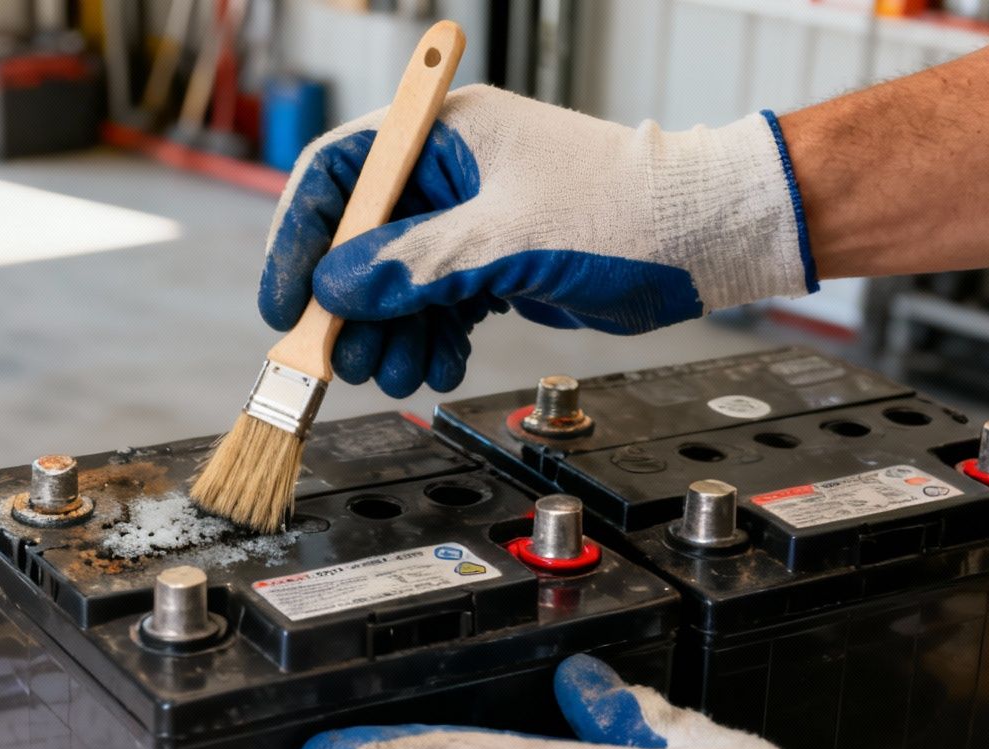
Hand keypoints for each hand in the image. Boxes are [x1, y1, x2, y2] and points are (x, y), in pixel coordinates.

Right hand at [259, 85, 817, 396]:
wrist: (701, 240)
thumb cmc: (623, 211)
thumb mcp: (507, 241)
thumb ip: (417, 266)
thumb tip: (337, 290)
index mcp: (443, 135)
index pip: (340, 176)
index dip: (302, 240)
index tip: (287, 304)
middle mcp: (447, 173)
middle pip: (359, 240)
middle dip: (350, 308)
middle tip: (344, 361)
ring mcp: (467, 220)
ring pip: (395, 283)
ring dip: (389, 335)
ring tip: (399, 373)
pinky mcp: (490, 263)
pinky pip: (434, 305)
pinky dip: (429, 339)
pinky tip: (437, 365)